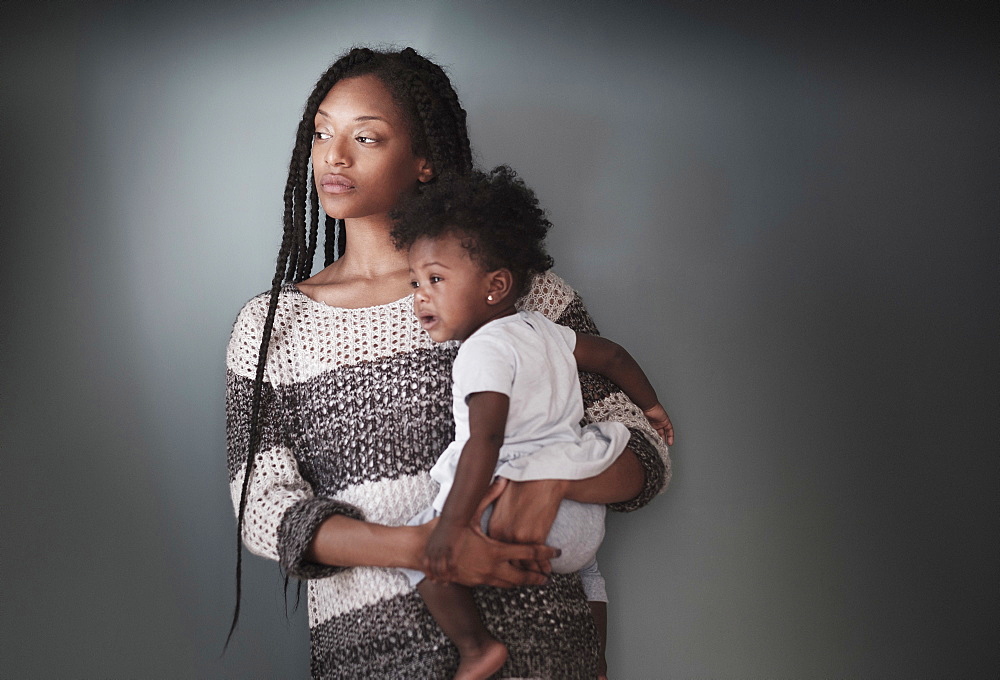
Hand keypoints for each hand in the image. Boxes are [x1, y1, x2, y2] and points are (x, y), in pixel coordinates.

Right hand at [419, 485, 556, 586]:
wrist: (423, 552)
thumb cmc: (444, 532)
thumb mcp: (468, 514)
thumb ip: (487, 496)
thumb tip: (502, 479)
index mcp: (493, 551)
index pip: (527, 553)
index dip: (544, 553)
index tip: (557, 553)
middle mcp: (491, 568)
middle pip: (523, 577)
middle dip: (538, 577)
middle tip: (549, 575)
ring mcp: (482, 578)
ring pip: (510, 584)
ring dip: (523, 582)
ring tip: (535, 579)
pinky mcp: (474, 583)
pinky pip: (496, 584)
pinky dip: (507, 582)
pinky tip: (510, 577)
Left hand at [423, 520, 463, 582]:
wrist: (453, 518)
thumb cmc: (447, 523)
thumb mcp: (436, 533)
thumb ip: (435, 540)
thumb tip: (436, 543)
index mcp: (430, 546)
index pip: (425, 564)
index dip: (428, 573)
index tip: (432, 579)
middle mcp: (434, 551)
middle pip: (433, 570)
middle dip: (437, 578)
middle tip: (442, 583)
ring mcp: (443, 552)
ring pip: (442, 571)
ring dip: (445, 578)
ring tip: (449, 582)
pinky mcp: (452, 551)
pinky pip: (451, 567)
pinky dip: (453, 573)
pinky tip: (457, 575)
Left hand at [486, 476, 567, 573]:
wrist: (541, 480)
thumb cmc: (522, 487)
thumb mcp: (502, 502)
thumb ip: (498, 520)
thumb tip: (497, 532)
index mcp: (494, 528)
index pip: (495, 553)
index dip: (502, 562)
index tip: (507, 568)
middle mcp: (503, 536)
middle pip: (509, 562)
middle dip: (517, 573)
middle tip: (524, 579)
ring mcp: (519, 538)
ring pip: (525, 564)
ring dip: (533, 573)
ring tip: (539, 579)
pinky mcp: (535, 538)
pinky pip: (539, 558)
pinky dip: (544, 565)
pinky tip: (547, 569)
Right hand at [642, 403, 673, 444]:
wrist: (647, 405)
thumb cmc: (641, 412)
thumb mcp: (641, 424)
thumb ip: (643, 431)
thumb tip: (642, 441)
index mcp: (647, 424)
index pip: (651, 433)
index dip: (653, 440)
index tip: (653, 446)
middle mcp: (654, 423)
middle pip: (658, 433)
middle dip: (659, 440)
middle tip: (659, 448)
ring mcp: (660, 422)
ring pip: (664, 432)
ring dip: (664, 439)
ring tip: (664, 446)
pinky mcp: (665, 421)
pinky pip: (669, 429)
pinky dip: (670, 436)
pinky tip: (670, 442)